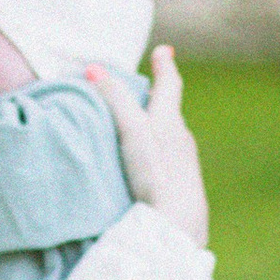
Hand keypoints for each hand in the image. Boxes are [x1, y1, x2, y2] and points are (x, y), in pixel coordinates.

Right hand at [88, 47, 207, 250]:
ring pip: (172, 140)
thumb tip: (94, 68)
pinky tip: (150, 170)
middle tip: (152, 87)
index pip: (169, 87)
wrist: (177, 229)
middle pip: (171, 114)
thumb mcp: (132, 133)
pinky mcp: (181, 193)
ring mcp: (185, 170)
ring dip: (159, 129)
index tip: (166, 51)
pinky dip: (159, 155)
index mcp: (171, 124)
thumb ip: (116, 100)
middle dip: (160, 99)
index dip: (165, 67)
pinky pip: (169, 164)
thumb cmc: (156, 176)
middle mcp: (183, 143)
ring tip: (147, 126)